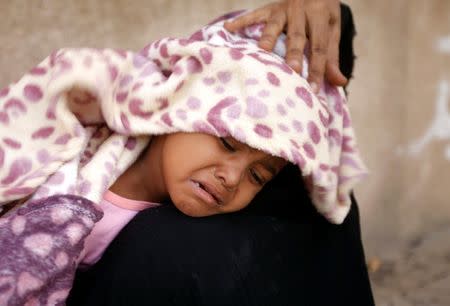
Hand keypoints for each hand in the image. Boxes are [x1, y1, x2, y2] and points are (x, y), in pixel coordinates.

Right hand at [224, 0, 346, 91]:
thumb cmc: (322, 14)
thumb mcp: (331, 30)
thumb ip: (332, 56)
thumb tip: (340, 82)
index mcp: (321, 16)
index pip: (320, 47)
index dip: (318, 68)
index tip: (313, 89)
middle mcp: (302, 10)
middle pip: (297, 36)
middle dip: (294, 54)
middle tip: (292, 71)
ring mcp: (283, 8)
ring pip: (275, 25)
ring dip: (268, 38)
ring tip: (262, 52)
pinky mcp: (269, 7)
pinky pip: (254, 14)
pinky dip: (241, 21)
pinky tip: (229, 28)